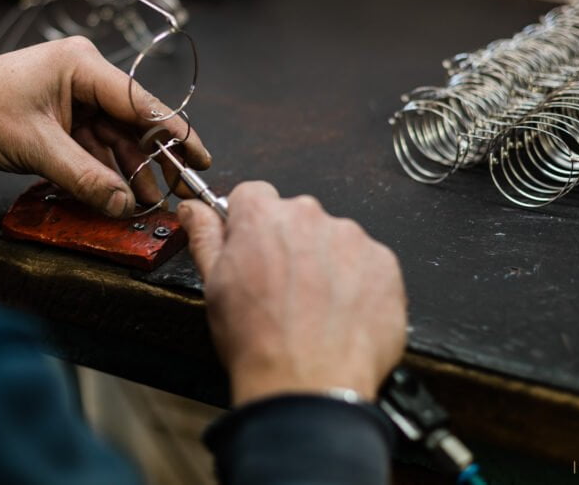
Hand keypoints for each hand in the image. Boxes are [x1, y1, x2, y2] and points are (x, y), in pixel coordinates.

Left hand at [0, 36, 209, 216]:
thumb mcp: (35, 147)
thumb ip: (84, 176)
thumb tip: (124, 204)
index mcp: (81, 66)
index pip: (141, 102)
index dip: (175, 133)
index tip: (200, 158)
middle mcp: (82, 77)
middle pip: (133, 122)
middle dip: (155, 158)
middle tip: (181, 190)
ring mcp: (71, 98)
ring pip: (114, 138)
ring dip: (130, 170)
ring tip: (151, 203)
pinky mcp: (60, 118)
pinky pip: (93, 145)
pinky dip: (104, 169)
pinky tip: (119, 193)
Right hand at [178, 182, 406, 404]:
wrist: (308, 385)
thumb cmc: (258, 342)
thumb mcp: (214, 286)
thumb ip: (206, 237)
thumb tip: (193, 209)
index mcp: (263, 216)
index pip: (254, 195)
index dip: (250, 224)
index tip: (253, 248)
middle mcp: (310, 216)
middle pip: (298, 217)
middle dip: (291, 245)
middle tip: (283, 290)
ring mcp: (352, 239)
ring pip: (335, 241)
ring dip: (327, 265)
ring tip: (315, 309)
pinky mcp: (385, 264)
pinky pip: (369, 265)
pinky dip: (358, 285)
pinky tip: (341, 316)